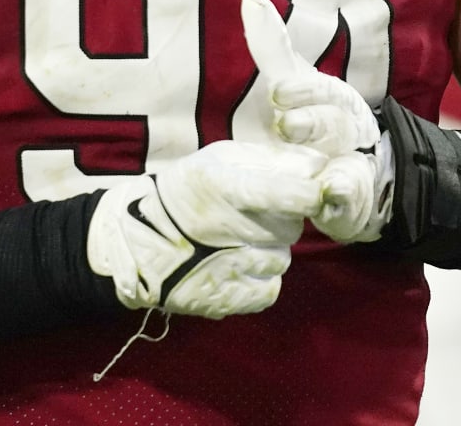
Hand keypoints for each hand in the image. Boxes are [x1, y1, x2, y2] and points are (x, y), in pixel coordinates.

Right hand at [87, 139, 325, 318]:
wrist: (136, 239)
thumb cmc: (185, 191)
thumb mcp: (220, 160)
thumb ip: (271, 160)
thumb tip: (318, 166)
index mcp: (227, 188)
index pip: (286, 193)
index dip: (312, 194)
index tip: (324, 191)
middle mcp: (231, 228)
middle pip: (291, 226)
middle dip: (281, 220)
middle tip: (252, 215)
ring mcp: (230, 268)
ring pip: (283, 258)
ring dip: (269, 249)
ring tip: (235, 241)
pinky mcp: (228, 299)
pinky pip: (270, 288)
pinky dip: (260, 278)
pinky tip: (236, 264)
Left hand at [241, 0, 391, 242]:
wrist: (358, 174)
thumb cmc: (318, 120)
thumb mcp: (294, 82)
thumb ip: (272, 46)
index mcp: (332, 97)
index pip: (318, 87)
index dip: (303, 90)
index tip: (277, 94)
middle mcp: (347, 126)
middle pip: (334, 120)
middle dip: (312, 121)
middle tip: (285, 124)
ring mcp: (352, 163)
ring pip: (346, 158)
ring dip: (333, 167)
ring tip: (319, 168)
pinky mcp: (352, 199)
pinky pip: (351, 198)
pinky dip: (344, 195)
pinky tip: (333, 192)